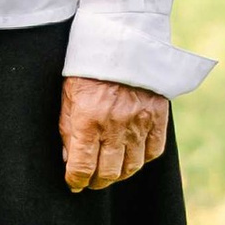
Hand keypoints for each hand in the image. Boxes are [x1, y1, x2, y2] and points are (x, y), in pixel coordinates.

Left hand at [60, 73, 169, 193]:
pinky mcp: (158, 117)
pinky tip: (132, 156)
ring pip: (132, 166)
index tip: (73, 184)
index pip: (82, 167)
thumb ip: (67, 129)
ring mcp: (139, 123)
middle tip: (90, 181)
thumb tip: (68, 158)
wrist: (121, 41)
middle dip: (96, 182)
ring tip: (110, 172)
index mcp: (87, 120)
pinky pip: (154, 151)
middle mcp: (114, 126)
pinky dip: (142, 159)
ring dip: (119, 175)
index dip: (76, 181)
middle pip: (108, 172)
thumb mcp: (67, 95)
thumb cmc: (88, 67)